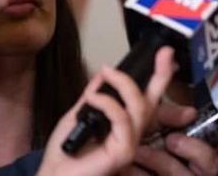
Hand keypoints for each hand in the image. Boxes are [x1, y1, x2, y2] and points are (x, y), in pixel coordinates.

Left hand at [37, 47, 175, 174]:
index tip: (164, 54)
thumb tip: (104, 73)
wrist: (52, 175)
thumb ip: (93, 96)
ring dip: (124, 84)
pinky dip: (108, 104)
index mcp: (124, 123)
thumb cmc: (64, 153)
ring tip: (107, 72)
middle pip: (151, 101)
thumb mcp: (79, 114)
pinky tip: (93, 97)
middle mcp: (132, 132)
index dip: (158, 76)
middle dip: (161, 74)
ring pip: (139, 107)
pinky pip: (122, 120)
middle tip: (165, 53)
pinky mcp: (124, 151)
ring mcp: (130, 143)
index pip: (146, 98)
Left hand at [130, 102, 217, 174]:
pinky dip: (140, 174)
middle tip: (172, 139)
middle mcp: (196, 170)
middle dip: (193, 150)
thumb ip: (169, 115)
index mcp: (199, 151)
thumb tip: (190, 113)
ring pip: (182, 175)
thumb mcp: (152, 123)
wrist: (110, 163)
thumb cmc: (136, 144)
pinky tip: (127, 166)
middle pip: (211, 165)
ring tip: (138, 150)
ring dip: (161, 161)